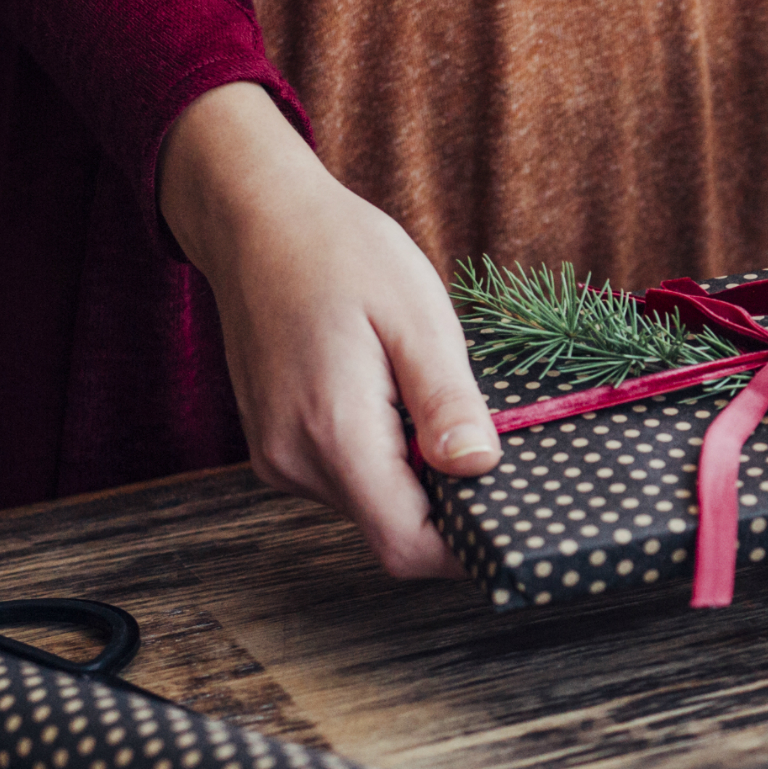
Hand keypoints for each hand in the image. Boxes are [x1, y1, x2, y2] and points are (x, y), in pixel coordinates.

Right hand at [159, 82, 501, 576]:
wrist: (256, 217)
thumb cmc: (339, 252)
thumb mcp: (417, 316)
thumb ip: (447, 402)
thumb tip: (479, 468)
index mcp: (334, 433)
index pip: (405, 546)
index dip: (464, 551)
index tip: (512, 521)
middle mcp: (295, 460)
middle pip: (391, 529)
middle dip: (447, 502)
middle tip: (485, 436)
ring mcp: (278, 456)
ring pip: (370, 504)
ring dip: (415, 474)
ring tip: (428, 398)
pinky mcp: (275, 445)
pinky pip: (345, 477)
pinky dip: (384, 455)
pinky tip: (393, 396)